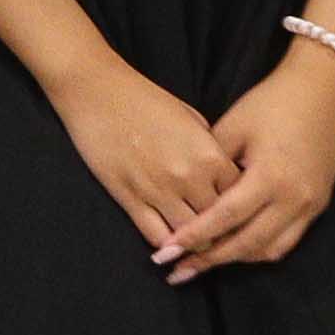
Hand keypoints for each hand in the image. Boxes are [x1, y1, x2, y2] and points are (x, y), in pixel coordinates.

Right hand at [47, 61, 239, 270]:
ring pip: (190, 236)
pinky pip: (156, 236)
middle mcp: (189, 178)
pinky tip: (168, 241)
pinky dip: (165, 244)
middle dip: (220, 228)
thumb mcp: (191, 117)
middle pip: (219, 222)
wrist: (94, 90)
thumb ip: (210, 149)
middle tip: (217, 232)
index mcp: (209, 155)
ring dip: (194, 241)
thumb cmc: (143, 98)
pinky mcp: (129, 198)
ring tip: (194, 241)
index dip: (239, 206)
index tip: (234, 210)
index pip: (240, 197)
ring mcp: (158, 191)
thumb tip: (220, 175)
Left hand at [158, 50, 334, 277]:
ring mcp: (310, 206)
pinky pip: (287, 240)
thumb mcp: (233, 126)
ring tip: (203, 262)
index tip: (168, 251)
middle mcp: (293, 199)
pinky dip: (260, 249)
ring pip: (269, 250)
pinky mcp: (319, 206)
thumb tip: (188, 195)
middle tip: (179, 270)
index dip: (195, 236)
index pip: (225, 217)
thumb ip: (211, 164)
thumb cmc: (272, 103)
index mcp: (269, 177)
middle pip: (247, 244)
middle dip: (211, 259)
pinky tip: (236, 249)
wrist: (324, 93)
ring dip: (236, 258)